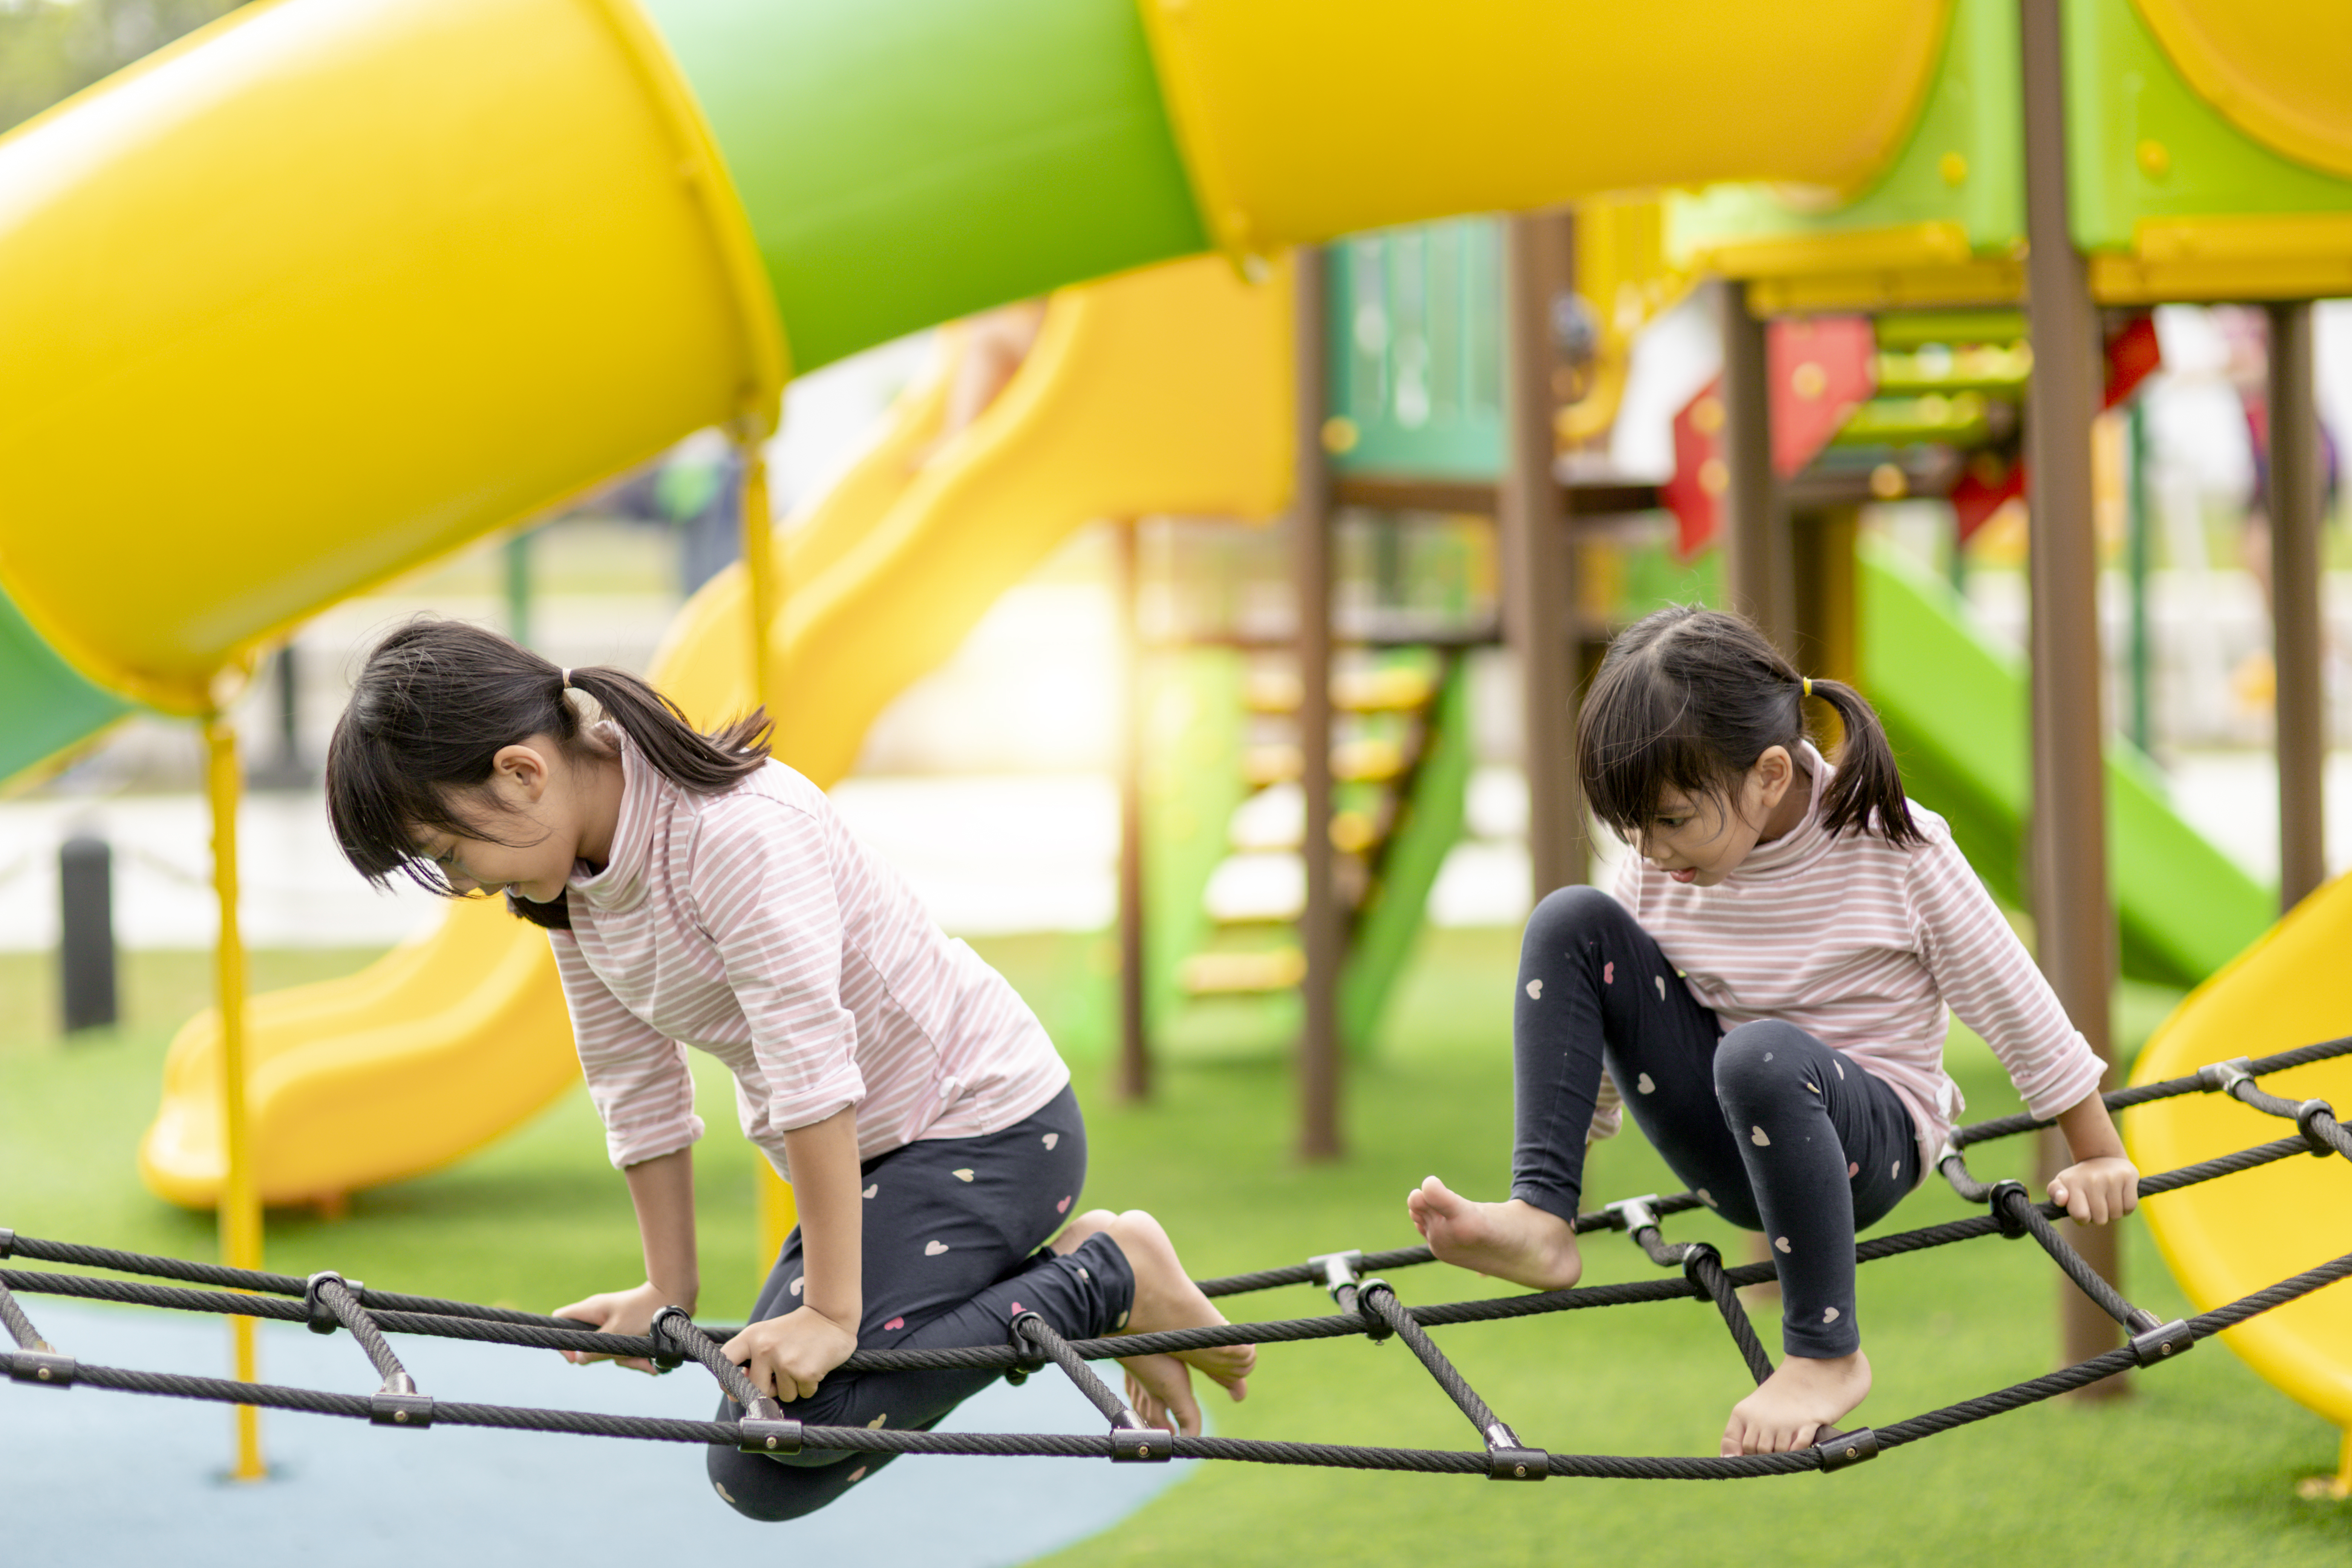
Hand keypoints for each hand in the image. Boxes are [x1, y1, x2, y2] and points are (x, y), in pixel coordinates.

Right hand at [553, 1281, 681, 1374]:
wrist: (676, 1300)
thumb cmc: (644, 1312)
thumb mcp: (618, 1333)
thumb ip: (596, 1349)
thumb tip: (579, 1360)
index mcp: (592, 1309)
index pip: (561, 1320)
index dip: (563, 1341)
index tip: (575, 1358)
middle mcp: (601, 1316)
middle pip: (590, 1344)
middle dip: (608, 1357)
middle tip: (624, 1358)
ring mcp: (616, 1324)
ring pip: (612, 1351)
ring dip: (630, 1360)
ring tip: (646, 1361)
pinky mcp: (631, 1330)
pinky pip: (629, 1350)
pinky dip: (640, 1358)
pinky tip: (653, 1364)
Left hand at [724, 1307, 857, 1401]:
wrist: (832, 1316)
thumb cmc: (797, 1330)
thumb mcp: (769, 1335)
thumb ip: (751, 1359)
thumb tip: (735, 1393)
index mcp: (752, 1336)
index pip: (725, 1361)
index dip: (726, 1381)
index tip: (734, 1389)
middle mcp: (765, 1348)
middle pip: (756, 1389)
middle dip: (770, 1389)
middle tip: (783, 1374)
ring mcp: (785, 1361)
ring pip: (783, 1395)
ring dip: (794, 1387)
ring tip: (801, 1364)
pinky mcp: (804, 1372)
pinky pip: (803, 1394)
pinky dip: (809, 1386)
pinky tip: (814, 1366)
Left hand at [2047, 1156, 2137, 1224]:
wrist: (2102, 1157)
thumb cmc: (2080, 1178)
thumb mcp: (2062, 1183)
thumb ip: (2055, 1193)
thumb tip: (2062, 1200)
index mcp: (2074, 1183)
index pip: (2081, 1216)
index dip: (2083, 1219)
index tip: (2083, 1209)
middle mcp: (2093, 1179)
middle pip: (2100, 1219)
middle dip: (2098, 1216)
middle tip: (2095, 1203)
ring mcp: (2112, 1177)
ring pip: (2116, 1215)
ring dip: (2112, 1213)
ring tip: (2106, 1200)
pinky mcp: (2129, 1176)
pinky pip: (2130, 1207)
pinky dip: (2125, 1208)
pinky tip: (2118, 1197)